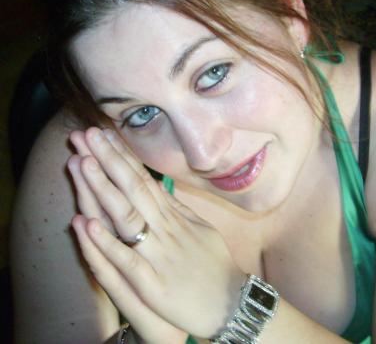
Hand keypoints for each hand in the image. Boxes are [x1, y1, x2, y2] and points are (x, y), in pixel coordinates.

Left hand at [68, 127, 245, 340]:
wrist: (231, 304)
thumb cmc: (215, 266)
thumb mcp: (200, 229)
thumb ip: (178, 208)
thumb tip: (159, 186)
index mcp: (173, 217)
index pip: (143, 179)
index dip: (122, 156)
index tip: (104, 134)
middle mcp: (164, 229)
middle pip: (132, 188)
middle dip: (108, 159)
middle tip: (87, 133)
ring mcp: (158, 254)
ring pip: (127, 216)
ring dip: (103, 188)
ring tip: (82, 162)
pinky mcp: (152, 283)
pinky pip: (126, 259)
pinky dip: (106, 241)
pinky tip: (87, 222)